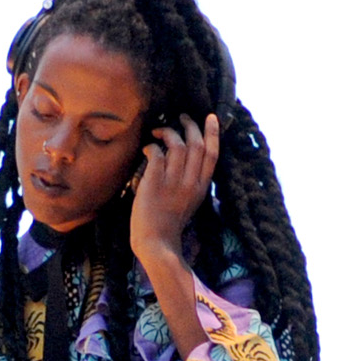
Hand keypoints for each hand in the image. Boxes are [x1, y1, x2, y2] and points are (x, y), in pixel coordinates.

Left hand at [128, 112, 219, 348]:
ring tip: (159, 132)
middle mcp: (190, 182)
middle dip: (189, 125)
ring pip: (177, 144)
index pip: (212, 154)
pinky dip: (152, 146)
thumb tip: (184, 160)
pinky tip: (147, 149)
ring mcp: (173, 182)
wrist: (156, 244)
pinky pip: (156, 153)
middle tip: (180, 116)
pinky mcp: (155, 182)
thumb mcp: (189, 203)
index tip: (210, 117)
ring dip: (167, 132)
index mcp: (201, 188)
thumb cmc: (169, 225)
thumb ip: (190, 182)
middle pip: (196, 144)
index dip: (212, 133)